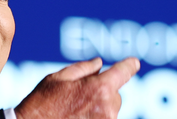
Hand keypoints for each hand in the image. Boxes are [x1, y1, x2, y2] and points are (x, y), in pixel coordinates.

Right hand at [15, 57, 139, 118]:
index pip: (122, 73)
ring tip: (74, 110)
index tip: (134, 62)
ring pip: (110, 110)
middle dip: (101, 92)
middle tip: (78, 96)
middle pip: (114, 94)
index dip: (128, 66)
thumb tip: (99, 63)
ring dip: (98, 107)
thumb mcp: (57, 78)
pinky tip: (77, 116)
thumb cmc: (42, 103)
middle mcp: (107, 108)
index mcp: (98, 88)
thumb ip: (82, 68)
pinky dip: (95, 116)